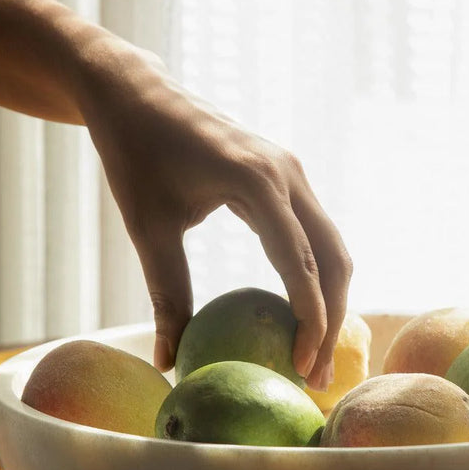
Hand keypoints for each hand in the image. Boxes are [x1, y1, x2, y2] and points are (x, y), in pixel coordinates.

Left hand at [73, 39, 351, 390]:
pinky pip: (315, 234)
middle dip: (333, 319)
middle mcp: (288, 174)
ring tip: (315, 354)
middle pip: (332, 258)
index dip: (310, 318)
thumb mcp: (147, 227)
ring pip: (331, 247)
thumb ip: (166, 293)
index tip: (302, 368)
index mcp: (256, 180)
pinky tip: (302, 312)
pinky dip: (317, 277)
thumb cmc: (135, 154)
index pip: (300, 261)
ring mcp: (293, 173)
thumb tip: (167, 362)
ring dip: (331, 301)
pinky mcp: (287, 178)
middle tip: (317, 376)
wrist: (137, 93)